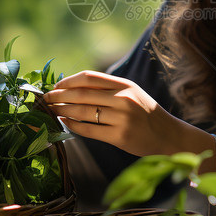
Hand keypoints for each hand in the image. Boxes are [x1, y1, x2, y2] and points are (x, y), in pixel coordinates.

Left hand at [43, 70, 214, 159]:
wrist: (169, 135)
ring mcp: (123, 118)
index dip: (68, 81)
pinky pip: (90, 130)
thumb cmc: (146, 114)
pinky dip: (74, 126)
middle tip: (46, 99)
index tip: (55, 86)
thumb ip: (108, 89)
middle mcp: (124, 99)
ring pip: (83, 112)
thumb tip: (74, 87)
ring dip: (63, 111)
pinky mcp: (120, 137)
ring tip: (52, 111)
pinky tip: (65, 123)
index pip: (90, 78)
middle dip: (60, 96)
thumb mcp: (132, 94)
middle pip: (83, 95)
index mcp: (125, 85)